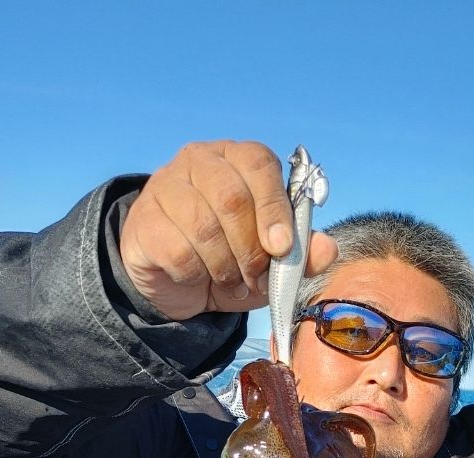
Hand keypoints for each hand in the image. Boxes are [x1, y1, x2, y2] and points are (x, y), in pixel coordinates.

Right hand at [119, 141, 337, 319]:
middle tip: (257, 278)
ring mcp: (166, 185)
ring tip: (231, 280)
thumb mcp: (272, 263)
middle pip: (232, 198)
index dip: (274, 208)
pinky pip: (178, 250)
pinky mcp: (144, 220)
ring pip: (204, 226)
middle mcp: (200, 160)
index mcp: (238, 158)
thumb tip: (328, 248)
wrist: (178, 283)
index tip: (281, 247)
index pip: (259, 164)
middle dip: (251, 249)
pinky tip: (198, 277)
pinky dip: (196, 274)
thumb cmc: (232, 261)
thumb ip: (302, 254)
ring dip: (225, 267)